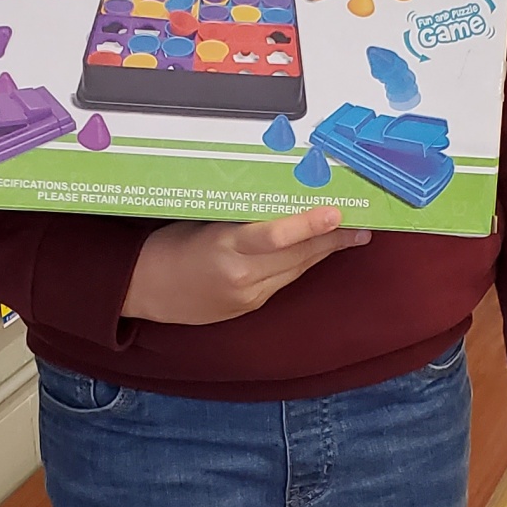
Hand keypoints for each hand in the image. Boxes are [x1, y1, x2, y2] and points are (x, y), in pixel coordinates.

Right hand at [121, 207, 370, 324]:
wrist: (144, 289)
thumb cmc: (167, 243)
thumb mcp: (202, 221)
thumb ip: (241, 217)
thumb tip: (282, 200)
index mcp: (224, 246)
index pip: (275, 236)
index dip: (309, 225)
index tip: (336, 213)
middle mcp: (239, 275)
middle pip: (297, 255)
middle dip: (333, 239)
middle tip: (362, 223)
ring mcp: (246, 295)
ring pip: (296, 270)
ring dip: (324, 251)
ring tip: (353, 235)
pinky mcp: (247, 306)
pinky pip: (282, 281)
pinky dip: (300, 265)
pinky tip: (316, 253)